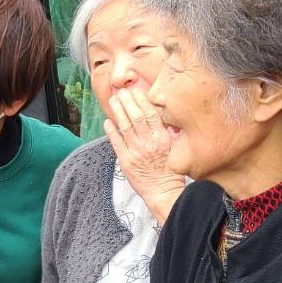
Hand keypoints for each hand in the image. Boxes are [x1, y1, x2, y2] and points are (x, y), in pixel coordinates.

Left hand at [105, 88, 185, 222]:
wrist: (163, 191)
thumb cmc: (170, 170)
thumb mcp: (174, 147)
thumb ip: (167, 131)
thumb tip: (160, 115)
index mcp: (162, 138)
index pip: (151, 114)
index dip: (141, 100)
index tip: (135, 91)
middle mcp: (148, 142)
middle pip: (136, 117)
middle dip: (127, 101)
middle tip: (121, 91)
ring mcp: (136, 151)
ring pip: (125, 126)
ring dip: (118, 111)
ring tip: (113, 100)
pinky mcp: (126, 161)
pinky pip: (116, 142)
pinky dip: (111, 131)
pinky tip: (107, 121)